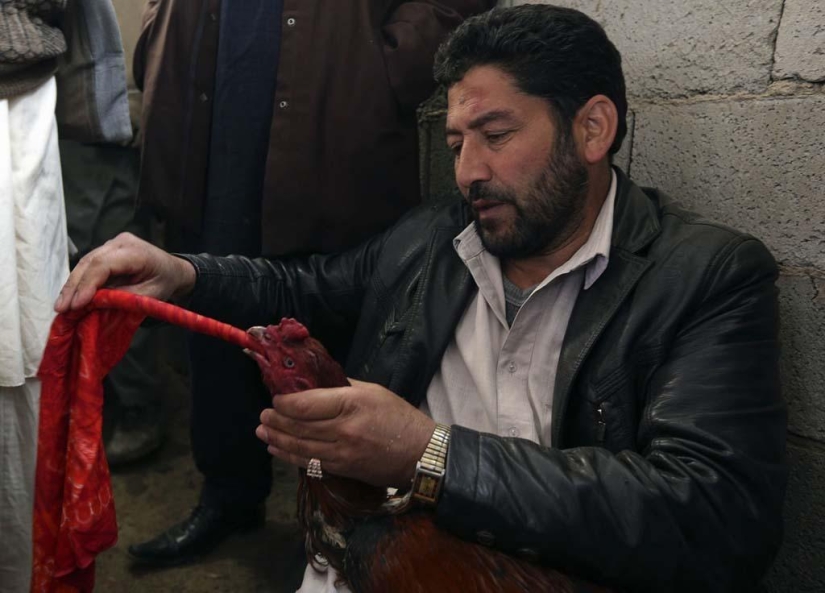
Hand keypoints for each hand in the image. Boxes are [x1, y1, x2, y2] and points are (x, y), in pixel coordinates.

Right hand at [55, 232, 196, 312]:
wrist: (173, 270)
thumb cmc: (165, 282)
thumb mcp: (151, 295)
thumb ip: (124, 298)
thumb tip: (93, 304)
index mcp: (136, 251)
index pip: (104, 265)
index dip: (87, 284)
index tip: (76, 305)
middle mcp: (121, 242)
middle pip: (90, 262)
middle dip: (73, 287)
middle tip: (61, 309)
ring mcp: (112, 244)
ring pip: (85, 263)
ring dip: (72, 285)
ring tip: (61, 306)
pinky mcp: (106, 250)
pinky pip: (89, 266)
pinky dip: (79, 282)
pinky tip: (70, 297)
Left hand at [256, 379, 436, 487]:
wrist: (421, 454)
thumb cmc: (399, 417)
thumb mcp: (373, 391)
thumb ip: (342, 387)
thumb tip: (315, 384)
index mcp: (351, 404)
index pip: (307, 404)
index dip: (286, 403)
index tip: (275, 398)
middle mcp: (344, 429)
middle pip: (300, 427)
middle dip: (276, 421)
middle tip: (262, 416)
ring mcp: (343, 453)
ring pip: (301, 447)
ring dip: (278, 440)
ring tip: (263, 431)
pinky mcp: (343, 470)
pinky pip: (311, 463)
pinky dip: (291, 456)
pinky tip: (278, 450)